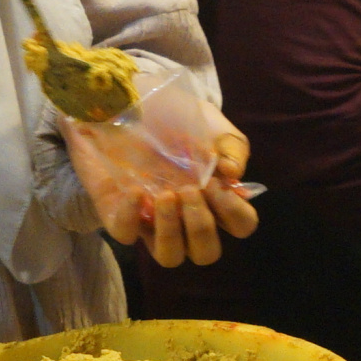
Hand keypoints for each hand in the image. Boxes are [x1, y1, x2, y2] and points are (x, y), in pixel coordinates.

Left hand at [89, 127, 261, 268]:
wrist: (128, 103)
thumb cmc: (177, 120)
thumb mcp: (212, 126)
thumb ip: (231, 148)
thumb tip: (232, 174)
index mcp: (214, 199)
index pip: (241, 225)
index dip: (234, 213)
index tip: (216, 183)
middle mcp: (186, 218)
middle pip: (206, 254)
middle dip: (201, 228)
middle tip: (190, 192)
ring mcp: (152, 222)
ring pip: (168, 257)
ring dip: (171, 230)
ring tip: (165, 196)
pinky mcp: (119, 215)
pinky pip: (125, 234)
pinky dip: (132, 215)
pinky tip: (136, 191)